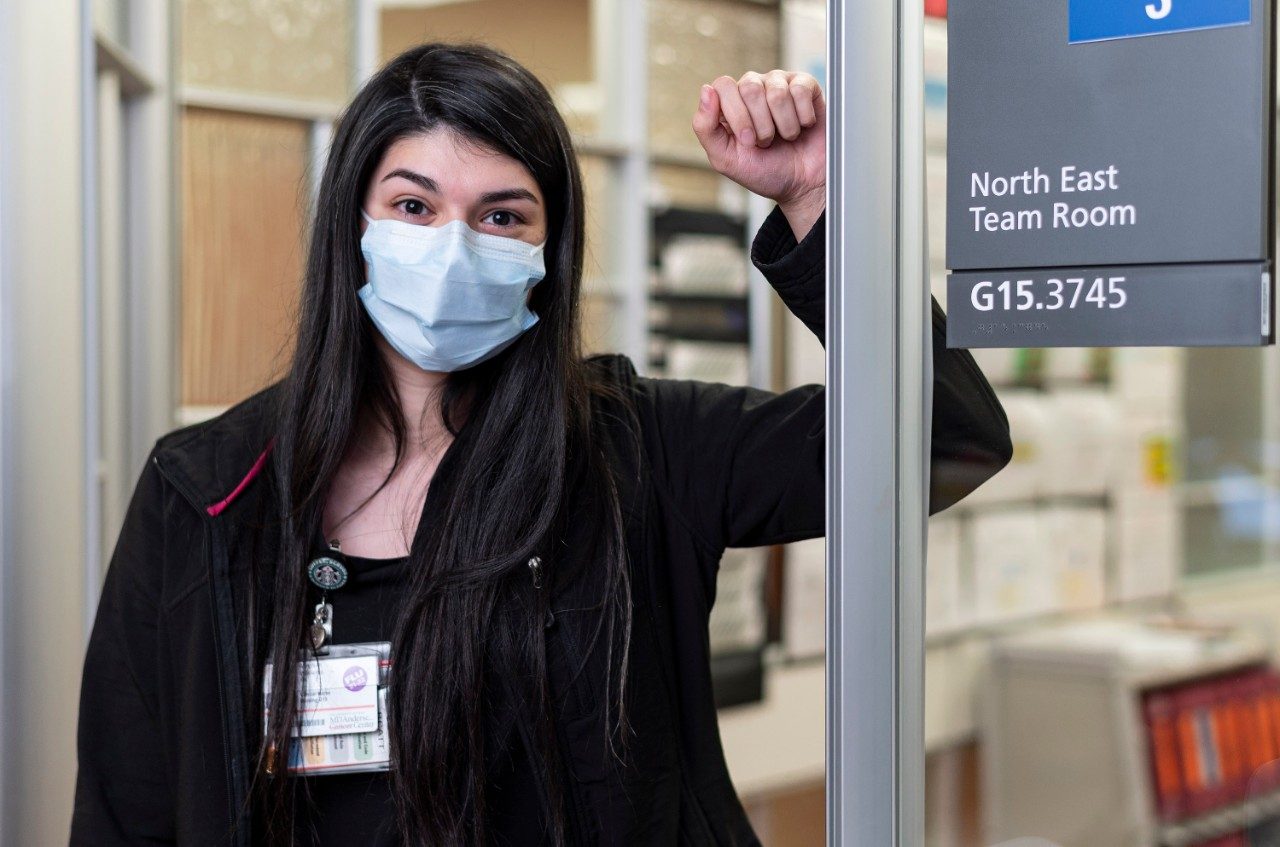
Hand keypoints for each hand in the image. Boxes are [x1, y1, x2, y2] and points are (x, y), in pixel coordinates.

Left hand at [692, 70, 825, 239]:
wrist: (803, 185)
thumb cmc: (765, 171)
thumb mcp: (726, 159)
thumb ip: (706, 127)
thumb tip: (706, 90)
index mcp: (729, 103)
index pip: (723, 87)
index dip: (737, 115)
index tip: (748, 141)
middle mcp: (752, 87)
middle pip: (750, 87)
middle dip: (761, 125)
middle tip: (766, 142)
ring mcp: (779, 83)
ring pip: (777, 92)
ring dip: (784, 125)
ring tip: (786, 137)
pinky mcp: (806, 85)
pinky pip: (801, 90)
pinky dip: (804, 118)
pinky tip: (803, 126)